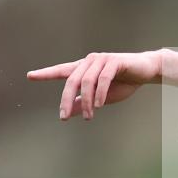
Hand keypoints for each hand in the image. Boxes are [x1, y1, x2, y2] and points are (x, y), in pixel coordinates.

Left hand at [27, 50, 162, 119]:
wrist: (147, 71)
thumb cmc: (124, 83)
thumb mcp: (101, 98)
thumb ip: (84, 102)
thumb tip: (68, 111)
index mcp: (85, 68)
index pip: (62, 71)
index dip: (46, 74)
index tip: (30, 76)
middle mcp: (90, 61)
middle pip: (71, 80)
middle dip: (66, 100)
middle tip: (63, 117)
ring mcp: (102, 60)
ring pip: (87, 81)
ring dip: (86, 101)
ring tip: (89, 116)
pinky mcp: (114, 61)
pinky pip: (103, 79)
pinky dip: (100, 93)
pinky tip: (99, 105)